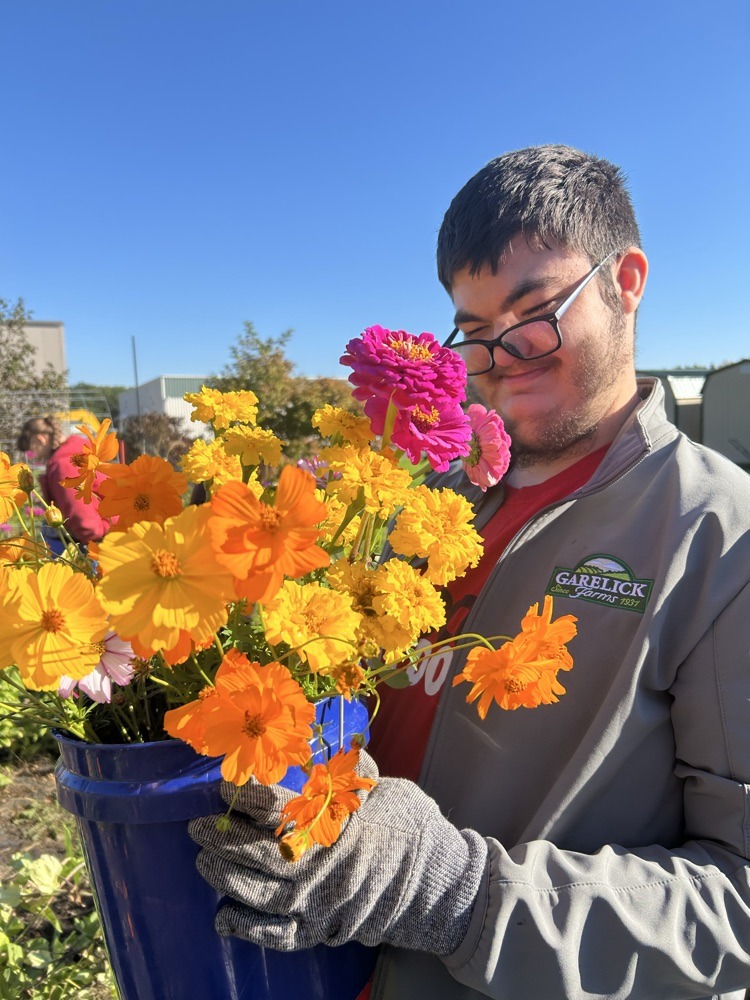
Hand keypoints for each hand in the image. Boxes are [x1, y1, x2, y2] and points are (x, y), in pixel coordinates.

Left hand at [188, 751, 487, 954]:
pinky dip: (246, 930)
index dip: (246, 796)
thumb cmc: (411, 828)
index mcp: (337, 823)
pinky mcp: (323, 931)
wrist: (442, 884)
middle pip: (259, 852)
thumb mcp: (384, 788)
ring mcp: (321, 903)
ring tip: (203, 862)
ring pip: (260, 893)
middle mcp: (323, 865)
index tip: (223, 785)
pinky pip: (277, 936)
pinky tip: (222, 918)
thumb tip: (319, 743)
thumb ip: (348, 769)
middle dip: (222, 838)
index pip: (279, 808)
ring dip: (225, 878)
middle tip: (196, 826)